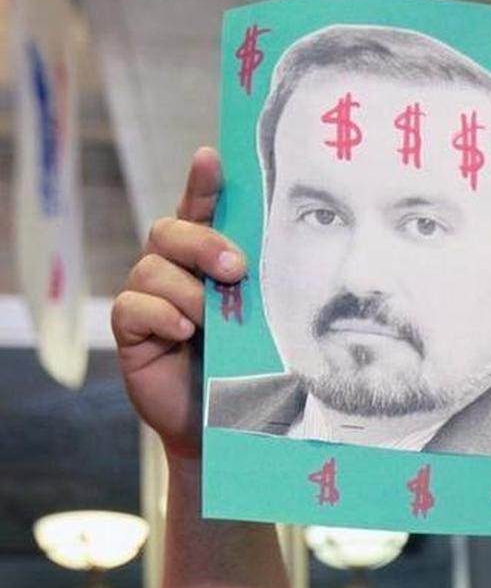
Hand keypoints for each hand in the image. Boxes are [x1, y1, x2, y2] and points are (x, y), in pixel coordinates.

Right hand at [111, 146, 246, 457]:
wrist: (222, 428)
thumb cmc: (246, 374)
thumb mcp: (259, 327)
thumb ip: (256, 292)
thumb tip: (262, 264)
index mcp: (206, 264)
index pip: (199, 211)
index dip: (201, 183)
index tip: (212, 158)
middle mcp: (173, 273)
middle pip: (170, 231)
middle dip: (202, 243)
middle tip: (234, 268)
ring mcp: (149, 300)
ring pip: (152, 268)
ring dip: (185, 290)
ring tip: (208, 321)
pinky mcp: (131, 332)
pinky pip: (133, 306)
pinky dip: (159, 313)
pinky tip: (181, 329)